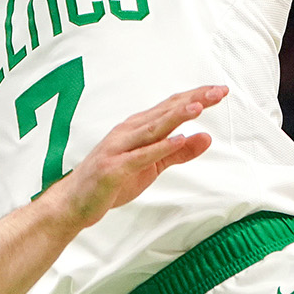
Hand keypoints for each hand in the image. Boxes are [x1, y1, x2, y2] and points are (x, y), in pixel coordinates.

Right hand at [44, 86, 226, 229]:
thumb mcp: (152, 166)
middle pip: (166, 111)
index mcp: (138, 128)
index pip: (172, 107)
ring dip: (176, 116)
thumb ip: (179, 153)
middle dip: (193, 99)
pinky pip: (140, 156)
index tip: (220, 90)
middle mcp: (129, 131)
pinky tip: (177, 140)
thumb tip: (207, 138)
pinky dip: (159, 147)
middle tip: (218, 91)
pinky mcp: (114, 168)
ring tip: (199, 107)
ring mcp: (119, 148)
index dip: (196, 97)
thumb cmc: (113, 179)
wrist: (74, 202)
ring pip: (153, 128)